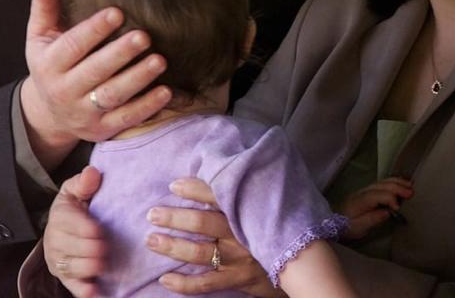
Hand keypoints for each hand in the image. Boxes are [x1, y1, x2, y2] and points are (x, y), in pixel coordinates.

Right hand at [20, 0, 171, 168]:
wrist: (49, 114)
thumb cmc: (52, 64)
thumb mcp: (41, 37)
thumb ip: (45, 6)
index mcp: (50, 64)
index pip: (72, 46)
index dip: (94, 30)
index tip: (117, 12)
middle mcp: (65, 91)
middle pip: (94, 72)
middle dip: (119, 54)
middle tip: (144, 36)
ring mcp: (85, 113)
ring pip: (112, 96)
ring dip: (137, 79)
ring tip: (160, 60)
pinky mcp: (103, 129)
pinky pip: (126, 119)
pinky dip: (146, 107)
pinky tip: (166, 91)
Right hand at [44, 167, 106, 297]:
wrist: (66, 225)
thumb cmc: (77, 205)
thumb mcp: (78, 189)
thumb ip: (84, 182)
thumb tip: (92, 173)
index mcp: (60, 216)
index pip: (71, 224)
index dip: (87, 228)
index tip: (99, 229)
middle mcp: (55, 240)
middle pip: (72, 248)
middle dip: (91, 248)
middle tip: (106, 247)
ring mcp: (59, 260)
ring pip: (72, 267)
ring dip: (89, 267)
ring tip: (104, 264)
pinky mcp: (65, 275)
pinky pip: (71, 285)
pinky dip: (82, 290)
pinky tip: (94, 292)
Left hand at [146, 178, 279, 296]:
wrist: (302, 261)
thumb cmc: (279, 226)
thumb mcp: (270, 202)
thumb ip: (249, 190)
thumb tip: (223, 171)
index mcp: (249, 210)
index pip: (219, 195)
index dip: (195, 189)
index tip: (173, 185)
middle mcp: (243, 233)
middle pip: (203, 224)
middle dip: (175, 218)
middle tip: (153, 214)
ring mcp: (239, 258)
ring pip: (199, 252)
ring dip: (172, 246)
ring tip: (152, 240)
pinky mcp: (238, 279)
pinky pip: (205, 284)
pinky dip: (183, 283)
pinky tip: (165, 279)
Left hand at [335, 177, 413, 239]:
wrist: (331, 221)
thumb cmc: (346, 226)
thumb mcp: (358, 228)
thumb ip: (373, 219)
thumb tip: (388, 212)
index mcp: (361, 201)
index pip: (378, 195)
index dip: (390, 199)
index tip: (399, 208)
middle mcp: (364, 192)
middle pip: (382, 185)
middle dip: (398, 187)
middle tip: (412, 193)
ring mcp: (365, 189)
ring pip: (383, 182)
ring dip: (397, 182)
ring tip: (410, 186)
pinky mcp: (367, 191)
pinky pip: (382, 183)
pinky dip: (393, 182)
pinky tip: (401, 184)